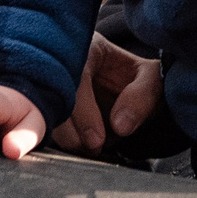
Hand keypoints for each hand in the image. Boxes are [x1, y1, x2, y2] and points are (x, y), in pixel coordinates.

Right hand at [50, 33, 164, 152]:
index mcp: (87, 48)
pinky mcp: (48, 101)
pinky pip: (44, 122)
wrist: (131, 83)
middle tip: (93, 149)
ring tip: (90, 148)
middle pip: (54, 98)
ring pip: (44, 113)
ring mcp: (51, 82)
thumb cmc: (139, 76)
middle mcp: (63, 62)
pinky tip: (80, 144)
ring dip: (66, 137)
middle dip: (71, 131)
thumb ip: (142, 96)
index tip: (96, 139)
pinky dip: (63, 138)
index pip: (75, 77)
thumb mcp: (152, 79)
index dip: (84, 112)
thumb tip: (119, 125)